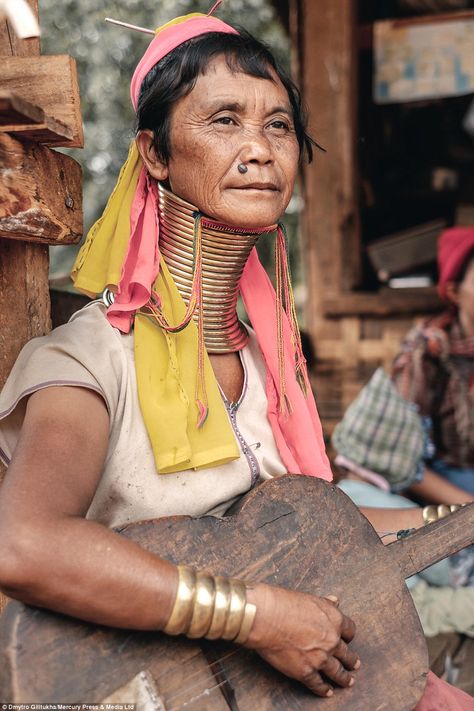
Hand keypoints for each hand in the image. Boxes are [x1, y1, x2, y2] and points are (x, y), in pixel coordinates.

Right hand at [244, 583, 358, 696]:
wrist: (265, 617)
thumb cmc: (283, 603)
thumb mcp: (308, 598)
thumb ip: (324, 604)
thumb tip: (335, 601)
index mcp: (334, 619)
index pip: (350, 630)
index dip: (348, 636)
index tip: (347, 640)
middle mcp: (331, 640)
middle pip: (346, 654)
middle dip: (351, 660)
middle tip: (354, 664)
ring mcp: (320, 658)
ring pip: (337, 672)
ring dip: (344, 678)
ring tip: (348, 681)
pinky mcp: (305, 672)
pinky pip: (318, 684)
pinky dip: (324, 690)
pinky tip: (327, 691)